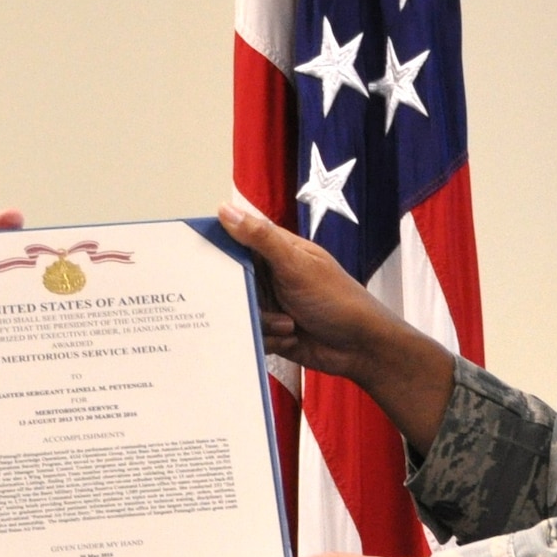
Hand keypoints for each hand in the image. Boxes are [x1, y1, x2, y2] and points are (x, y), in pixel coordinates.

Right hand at [217, 203, 454, 450]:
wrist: (362, 348)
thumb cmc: (337, 299)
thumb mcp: (296, 265)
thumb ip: (260, 238)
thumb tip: (225, 209)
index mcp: (275, 250)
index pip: (235, 239)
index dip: (216, 245)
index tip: (195, 254)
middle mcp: (269, 275)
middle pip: (230, 280)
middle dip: (236, 294)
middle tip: (248, 299)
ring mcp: (270, 304)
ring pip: (238, 310)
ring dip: (261, 320)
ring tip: (288, 323)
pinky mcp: (270, 332)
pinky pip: (249, 334)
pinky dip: (266, 338)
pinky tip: (289, 337)